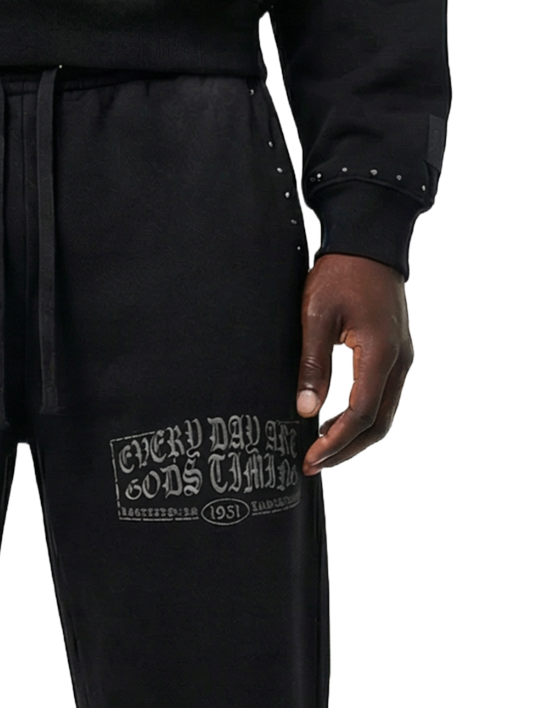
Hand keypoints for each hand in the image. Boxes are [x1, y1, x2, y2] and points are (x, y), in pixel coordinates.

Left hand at [296, 253, 413, 475]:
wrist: (369, 243)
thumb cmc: (340, 273)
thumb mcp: (316, 316)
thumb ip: (312, 365)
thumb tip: (305, 410)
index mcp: (380, 354)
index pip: (360, 414)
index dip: (334, 442)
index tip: (310, 458)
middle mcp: (399, 362)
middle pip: (378, 424)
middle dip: (346, 450)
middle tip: (313, 464)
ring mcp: (402, 359)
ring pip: (384, 414)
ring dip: (354, 436)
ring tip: (321, 449)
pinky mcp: (396, 354)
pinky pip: (383, 397)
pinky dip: (361, 417)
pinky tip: (334, 421)